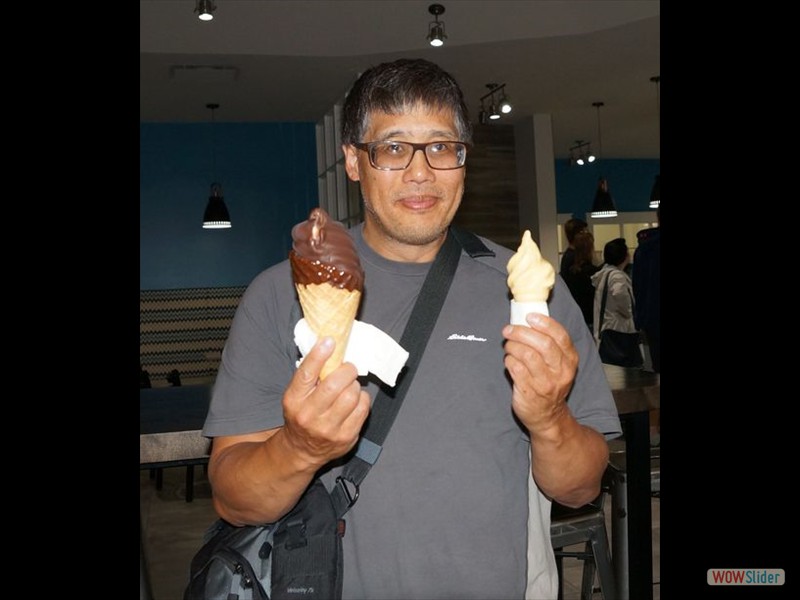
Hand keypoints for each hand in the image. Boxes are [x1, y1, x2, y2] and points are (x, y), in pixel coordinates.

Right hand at [282, 336, 370, 466]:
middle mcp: (309, 415)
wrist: (302, 449)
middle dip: (347, 371)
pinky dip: (362, 399)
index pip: (306, 374)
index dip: (319, 355)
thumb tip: (330, 347)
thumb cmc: (301, 414)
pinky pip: (363, 408)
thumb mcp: (297, 395)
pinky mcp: (346, 436)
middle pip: (334, 384)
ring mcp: (328, 428)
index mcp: (294, 400)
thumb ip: (310, 376)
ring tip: (350, 387)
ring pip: (352, 395)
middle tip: (348, 369)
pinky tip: (355, 401)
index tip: (329, 341)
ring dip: (354, 385)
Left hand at [502, 312, 578, 433]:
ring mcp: (545, 383)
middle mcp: (560, 371)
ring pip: (527, 355)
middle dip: (522, 332)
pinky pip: (516, 369)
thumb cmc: (549, 382)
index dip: (545, 323)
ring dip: (513, 346)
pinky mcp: (529, 392)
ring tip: (508, 345)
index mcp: (570, 360)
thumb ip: (549, 344)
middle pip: (543, 344)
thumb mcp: (558, 364)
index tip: (529, 316)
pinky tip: (509, 360)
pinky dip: (509, 360)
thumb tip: (528, 321)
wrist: (548, 415)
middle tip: (509, 330)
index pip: (560, 336)